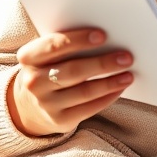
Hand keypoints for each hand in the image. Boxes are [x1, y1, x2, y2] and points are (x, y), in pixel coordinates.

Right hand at [7, 28, 133, 136]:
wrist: (29, 104)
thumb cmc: (47, 69)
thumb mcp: (45, 55)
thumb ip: (66, 46)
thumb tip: (105, 39)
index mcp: (28, 57)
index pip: (54, 45)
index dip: (79, 40)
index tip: (102, 36)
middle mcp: (34, 82)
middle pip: (74, 70)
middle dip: (103, 63)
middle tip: (126, 57)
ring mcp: (46, 103)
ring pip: (85, 91)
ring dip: (110, 82)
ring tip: (128, 74)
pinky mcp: (59, 120)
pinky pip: (89, 108)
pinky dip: (108, 97)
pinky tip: (119, 88)